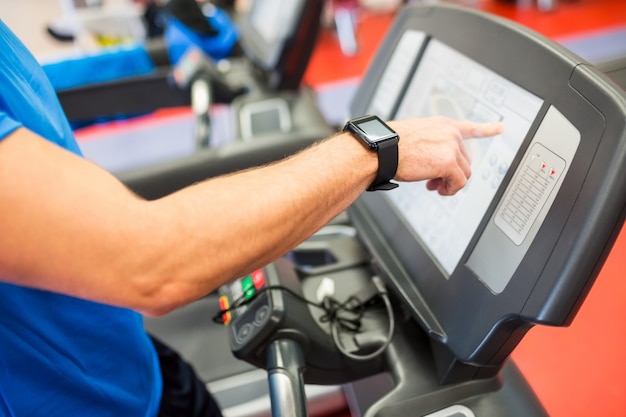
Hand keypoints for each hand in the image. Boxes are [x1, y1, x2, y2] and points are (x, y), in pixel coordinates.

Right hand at [388, 116, 503, 194]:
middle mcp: (450, 133)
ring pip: (463, 173)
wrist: (382, 150)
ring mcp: (451, 147)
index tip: (500, 128)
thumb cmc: (391, 146)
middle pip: (464, 160)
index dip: (487, 129)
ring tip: (433, 186)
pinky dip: (450, 190)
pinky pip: (458, 183)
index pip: (470, 127)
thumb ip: (433, 146)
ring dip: (450, 183)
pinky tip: (437, 189)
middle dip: (451, 173)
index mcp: (442, 125)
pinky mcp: (448, 163)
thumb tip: (438, 166)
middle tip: (434, 181)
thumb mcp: (416, 138)